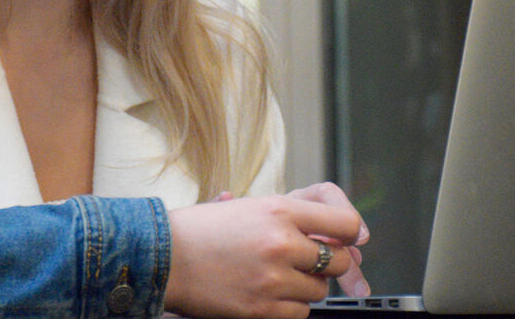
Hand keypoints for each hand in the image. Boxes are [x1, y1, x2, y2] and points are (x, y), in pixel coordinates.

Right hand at [162, 188, 367, 318]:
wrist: (163, 257)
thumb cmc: (201, 230)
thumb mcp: (247, 206)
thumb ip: (291, 215)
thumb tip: (334, 233)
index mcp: (278, 210)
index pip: (345, 224)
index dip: (351, 234)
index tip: (346, 240)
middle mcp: (281, 243)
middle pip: (338, 261)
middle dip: (328, 263)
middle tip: (308, 261)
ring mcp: (273, 279)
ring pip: (319, 290)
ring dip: (305, 286)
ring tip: (277, 276)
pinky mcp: (261, 309)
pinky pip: (299, 313)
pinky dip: (289, 306)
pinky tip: (268, 294)